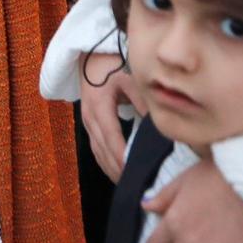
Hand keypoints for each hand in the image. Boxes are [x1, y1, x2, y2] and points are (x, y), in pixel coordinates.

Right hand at [79, 50, 144, 178]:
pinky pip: (95, 148)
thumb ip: (142, 102)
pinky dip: (106, 162)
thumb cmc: (112, 65)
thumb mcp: (129, 79)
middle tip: (136, 185)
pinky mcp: (87, 124)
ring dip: (111, 169)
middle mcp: (89, 117)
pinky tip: (116, 171)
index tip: (135, 170)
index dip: (122, 156)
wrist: (91, 57)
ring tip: (128, 183)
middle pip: (103, 150)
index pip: (111, 137)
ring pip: (97, 152)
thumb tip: (156, 125)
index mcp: (99, 106)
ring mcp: (86, 121)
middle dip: (118, 169)